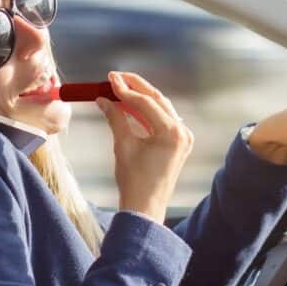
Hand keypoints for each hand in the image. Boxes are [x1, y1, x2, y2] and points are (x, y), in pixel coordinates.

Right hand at [97, 72, 193, 223]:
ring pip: (160, 108)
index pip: (146, 103)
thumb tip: (103, 99)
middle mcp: (182, 132)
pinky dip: (147, 112)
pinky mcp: (178, 144)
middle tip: (115, 77)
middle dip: (135, 87)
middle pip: (157, 100)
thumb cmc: (135, 181)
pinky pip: (162, 120)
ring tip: (120, 88)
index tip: (109, 79)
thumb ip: (115, 118)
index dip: (125, 90)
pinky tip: (130, 106)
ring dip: (141, 98)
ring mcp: (183, 138)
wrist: (145, 208)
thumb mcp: (123, 146)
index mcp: (172, 133)